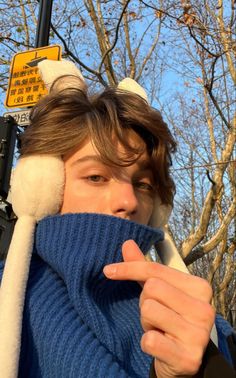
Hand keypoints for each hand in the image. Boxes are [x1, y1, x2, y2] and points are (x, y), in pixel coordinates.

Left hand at [103, 240, 214, 376]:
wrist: (184, 359)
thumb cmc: (170, 318)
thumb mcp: (160, 291)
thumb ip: (144, 269)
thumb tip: (127, 242)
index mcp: (200, 287)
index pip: (155, 271)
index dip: (128, 269)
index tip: (108, 270)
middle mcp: (204, 309)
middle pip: (151, 289)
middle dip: (145, 301)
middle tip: (156, 314)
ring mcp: (198, 334)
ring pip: (149, 311)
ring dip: (146, 322)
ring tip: (160, 329)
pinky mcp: (188, 357)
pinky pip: (150, 340)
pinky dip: (147, 343)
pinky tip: (161, 346)